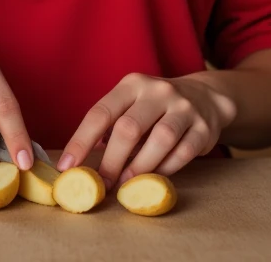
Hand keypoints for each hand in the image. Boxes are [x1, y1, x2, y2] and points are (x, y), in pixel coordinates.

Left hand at [58, 72, 236, 188]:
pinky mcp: (203, 127)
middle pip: (129, 128)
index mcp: (132, 84)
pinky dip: (167, 168)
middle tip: (100, 185)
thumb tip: (80, 161)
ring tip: (126, 186)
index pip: (100, 112)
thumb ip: (110, 127)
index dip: (81, 141)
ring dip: (139, 168)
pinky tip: (155, 178)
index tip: (67, 167)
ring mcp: (183, 107)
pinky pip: (184, 152)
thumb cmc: (155, 107)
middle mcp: (157, 91)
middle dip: (111, 161)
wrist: (204, 97)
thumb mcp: (131, 105)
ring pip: (160, 139)